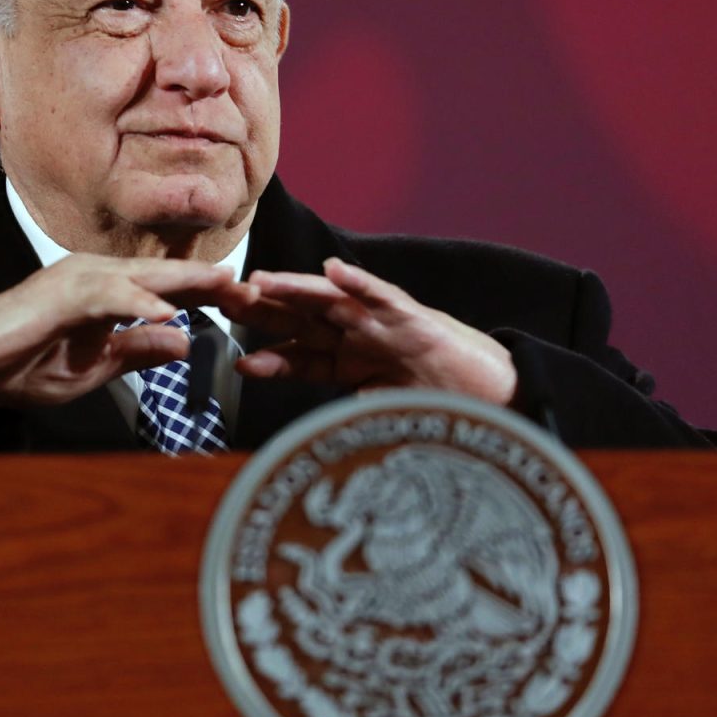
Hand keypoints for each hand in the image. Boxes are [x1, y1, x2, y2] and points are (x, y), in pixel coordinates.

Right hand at [0, 254, 259, 419]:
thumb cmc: (27, 366)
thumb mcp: (97, 366)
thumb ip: (137, 349)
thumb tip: (183, 341)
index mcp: (107, 291)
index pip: (167, 289)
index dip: (208, 295)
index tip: (249, 303)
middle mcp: (95, 275)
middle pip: (163, 275)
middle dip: (209, 282)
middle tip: (254, 288)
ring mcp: (76, 279)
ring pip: (141, 275)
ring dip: (184, 282)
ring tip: (223, 286)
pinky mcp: (59, 293)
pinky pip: (106, 296)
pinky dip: (137, 302)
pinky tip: (166, 313)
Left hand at [228, 257, 517, 405]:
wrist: (492, 399)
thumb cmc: (437, 409)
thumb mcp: (379, 419)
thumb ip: (347, 422)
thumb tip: (313, 446)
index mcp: (347, 363)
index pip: (300, 357)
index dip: (270, 359)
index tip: (238, 364)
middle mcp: (358, 338)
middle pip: (302, 321)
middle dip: (264, 312)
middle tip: (225, 302)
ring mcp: (383, 324)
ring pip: (332, 300)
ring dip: (297, 288)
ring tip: (263, 281)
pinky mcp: (413, 317)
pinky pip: (382, 294)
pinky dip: (358, 281)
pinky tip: (334, 271)